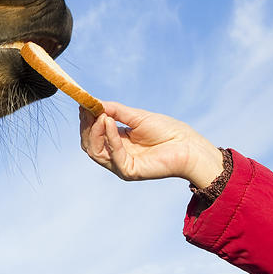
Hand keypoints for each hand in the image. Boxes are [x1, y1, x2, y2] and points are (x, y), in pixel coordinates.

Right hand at [79, 101, 223, 187]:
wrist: (189, 146)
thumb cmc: (167, 131)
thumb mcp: (136, 116)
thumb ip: (114, 111)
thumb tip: (93, 102)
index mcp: (117, 142)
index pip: (92, 133)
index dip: (86, 119)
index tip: (83, 103)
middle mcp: (116, 155)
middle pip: (88, 144)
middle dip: (87, 126)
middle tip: (89, 109)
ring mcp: (120, 165)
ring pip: (94, 151)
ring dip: (95, 131)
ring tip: (102, 116)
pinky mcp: (128, 171)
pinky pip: (112, 155)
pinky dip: (109, 137)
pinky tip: (110, 123)